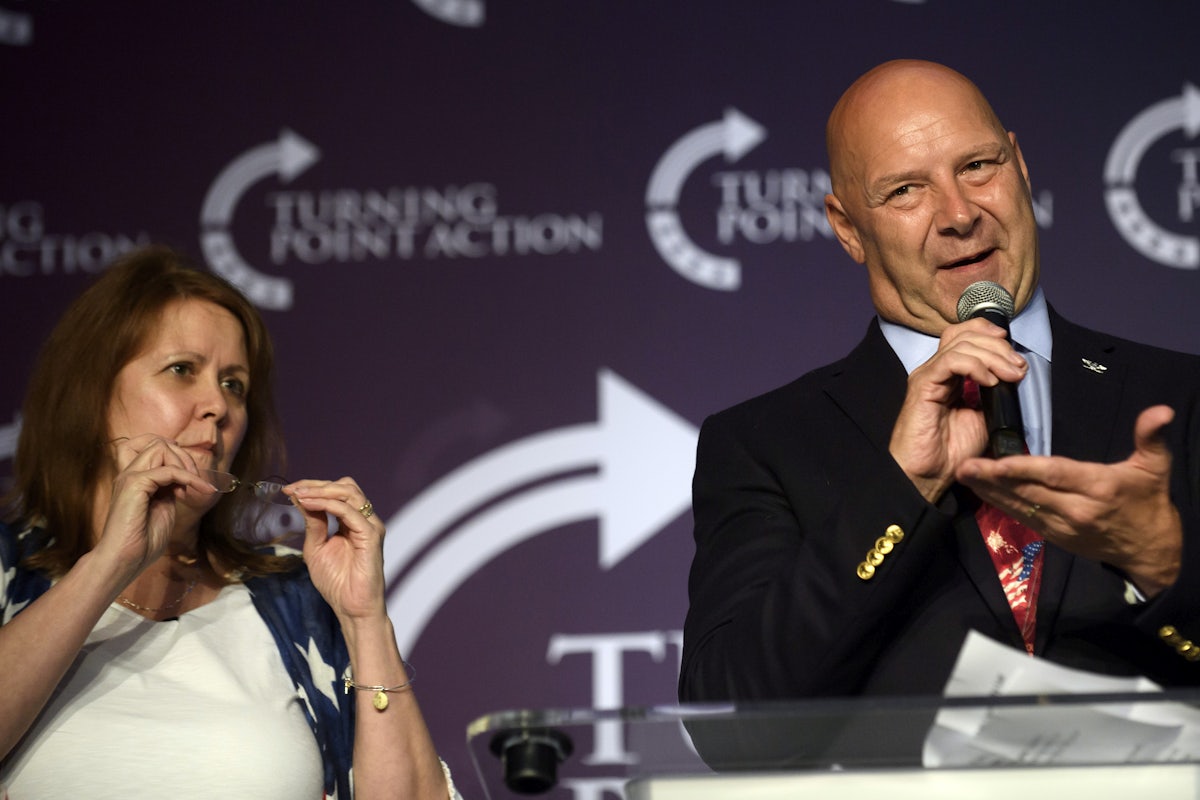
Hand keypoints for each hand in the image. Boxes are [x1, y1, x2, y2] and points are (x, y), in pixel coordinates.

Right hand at [95, 435, 217, 580]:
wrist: (124, 560)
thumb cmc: (142, 541)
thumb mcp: (163, 507)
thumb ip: (169, 488)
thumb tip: (182, 475)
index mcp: (134, 478)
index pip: (149, 445)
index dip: (174, 454)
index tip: (188, 477)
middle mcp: (128, 473)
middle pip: (157, 442)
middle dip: (184, 455)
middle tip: (195, 480)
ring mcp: (129, 477)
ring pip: (160, 447)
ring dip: (185, 463)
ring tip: (194, 485)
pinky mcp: (134, 485)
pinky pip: (169, 470)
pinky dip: (189, 478)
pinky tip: (199, 490)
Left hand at [287, 477, 386, 620]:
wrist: (351, 608)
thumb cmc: (337, 583)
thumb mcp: (316, 548)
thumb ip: (313, 524)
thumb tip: (301, 498)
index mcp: (353, 522)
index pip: (337, 492)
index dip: (313, 487)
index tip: (289, 489)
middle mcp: (364, 520)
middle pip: (345, 486)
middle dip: (317, 484)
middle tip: (293, 489)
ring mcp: (370, 526)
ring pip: (349, 493)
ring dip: (321, 491)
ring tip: (299, 495)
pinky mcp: (371, 536)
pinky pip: (349, 512)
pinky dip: (327, 504)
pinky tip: (309, 505)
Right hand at [890, 318, 1028, 502]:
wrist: (929, 474)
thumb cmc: (952, 452)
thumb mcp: (984, 417)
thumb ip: (994, 393)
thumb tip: (1014, 373)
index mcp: (949, 374)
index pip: (965, 335)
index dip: (989, 334)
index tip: (1014, 353)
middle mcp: (936, 370)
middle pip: (965, 335)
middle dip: (998, 347)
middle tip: (1018, 367)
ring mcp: (928, 376)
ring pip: (961, 345)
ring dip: (993, 356)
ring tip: (1011, 375)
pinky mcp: (923, 385)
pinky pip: (951, 362)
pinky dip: (975, 366)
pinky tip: (990, 381)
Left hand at [957, 405, 1181, 595]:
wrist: (1150, 550)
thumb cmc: (1149, 501)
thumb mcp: (1156, 468)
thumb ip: (1151, 437)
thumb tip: (1161, 411)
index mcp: (1098, 487)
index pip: (1055, 475)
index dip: (1024, 469)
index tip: (997, 461)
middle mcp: (1076, 509)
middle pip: (1029, 491)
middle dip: (994, 478)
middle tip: (964, 463)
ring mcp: (1062, 526)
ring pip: (1020, 506)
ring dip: (989, 491)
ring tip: (962, 474)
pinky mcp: (1053, 536)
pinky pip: (1022, 517)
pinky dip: (1000, 504)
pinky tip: (980, 490)